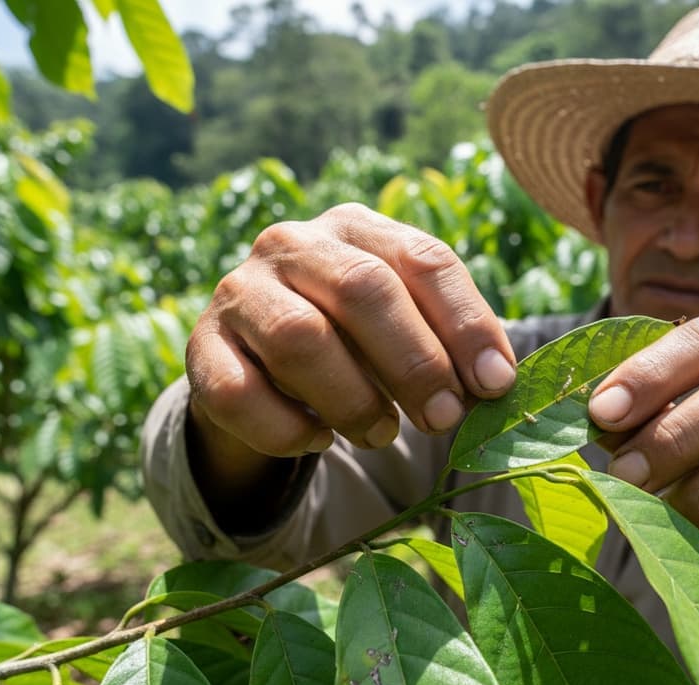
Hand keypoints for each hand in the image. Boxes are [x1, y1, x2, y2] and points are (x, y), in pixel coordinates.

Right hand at [186, 203, 515, 472]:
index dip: (466, 323)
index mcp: (358, 229)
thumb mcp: (405, 329)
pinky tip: (317, 440)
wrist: (258, 360)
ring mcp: (241, 291)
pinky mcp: (203, 347)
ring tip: (381, 435)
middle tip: (444, 419)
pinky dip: (287, 428)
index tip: (494, 384)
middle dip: (414, 363)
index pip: (424, 259)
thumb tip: (494, 385)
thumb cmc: (353, 341)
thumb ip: (448, 348)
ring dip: (353, 399)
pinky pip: (241, 393)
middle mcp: (294, 244)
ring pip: (300, 339)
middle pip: (362, 290)